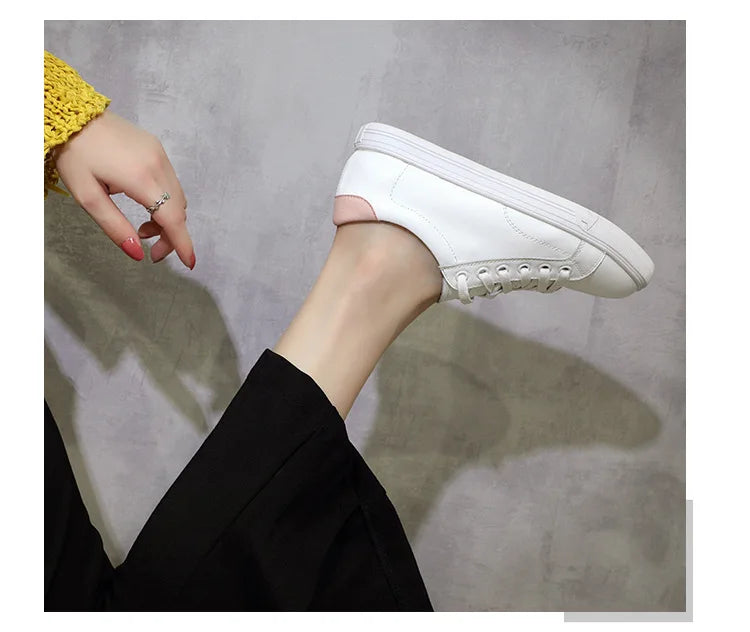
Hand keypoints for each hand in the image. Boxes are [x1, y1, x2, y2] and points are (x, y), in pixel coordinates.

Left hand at [53, 110, 194, 268]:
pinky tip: (145, 203)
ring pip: (178, 197)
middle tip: (151, 250)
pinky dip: (166, 201)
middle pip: (179, 211)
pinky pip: (171, 182)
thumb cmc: (75, 154)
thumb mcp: (87, 197)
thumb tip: (137, 253)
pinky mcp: (157, 148)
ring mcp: (160, 154)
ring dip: (168, 219)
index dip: (182, 243)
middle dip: (171, 235)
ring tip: (143, 227)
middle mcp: (157, 165)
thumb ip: (115, 227)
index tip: (188, 263)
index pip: (172, 219)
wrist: (72, 114)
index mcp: (140, 178)